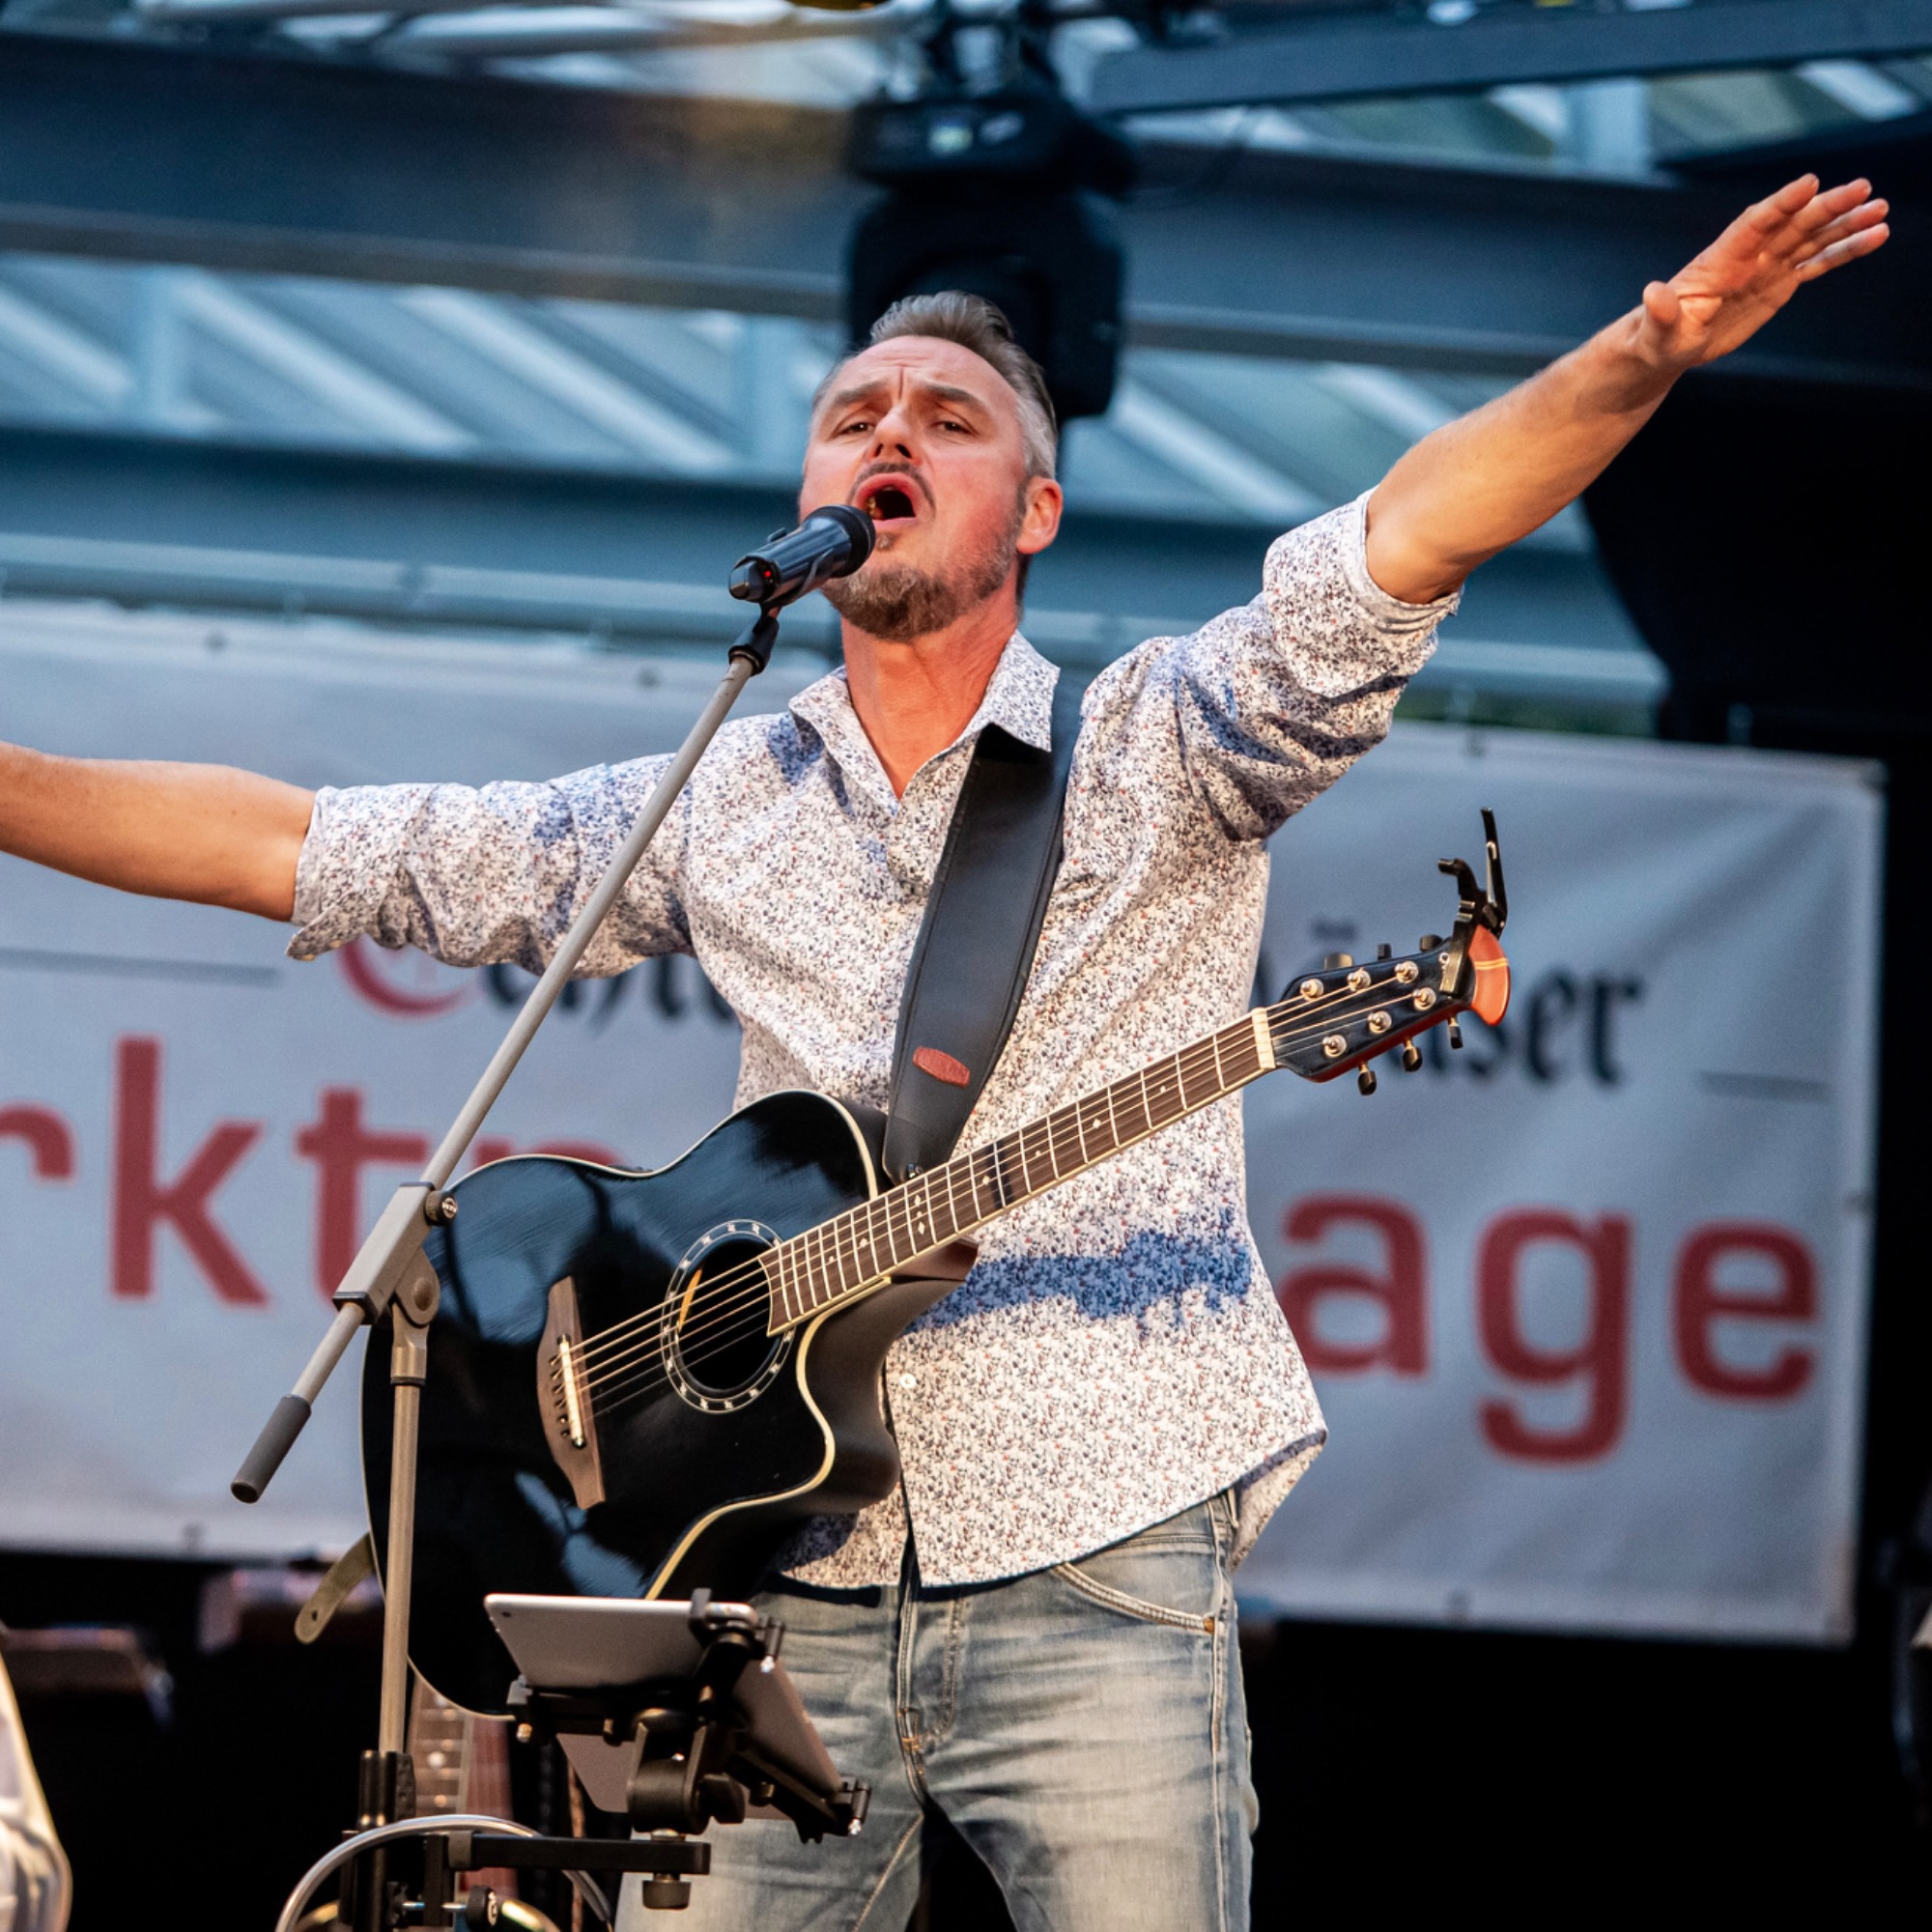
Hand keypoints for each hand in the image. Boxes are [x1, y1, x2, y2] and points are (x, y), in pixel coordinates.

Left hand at [1634, 174, 1889, 372]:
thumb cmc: (1657, 338)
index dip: (1780, 204)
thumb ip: (1660, 312)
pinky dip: (1844, 251)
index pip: (1753, 224)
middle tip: (1862, 188)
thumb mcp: (1657, 331)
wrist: (1667, 344)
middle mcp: (1748, 256)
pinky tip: (1874, 237)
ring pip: (1811, 238)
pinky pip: (1816, 262)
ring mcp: (1766, 266)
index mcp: (1720, 261)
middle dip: (1826, 206)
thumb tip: (1652, 293)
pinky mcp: (1778, 282)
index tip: (1809, 184)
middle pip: (1792, 224)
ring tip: (1880, 211)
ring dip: (1845, 224)